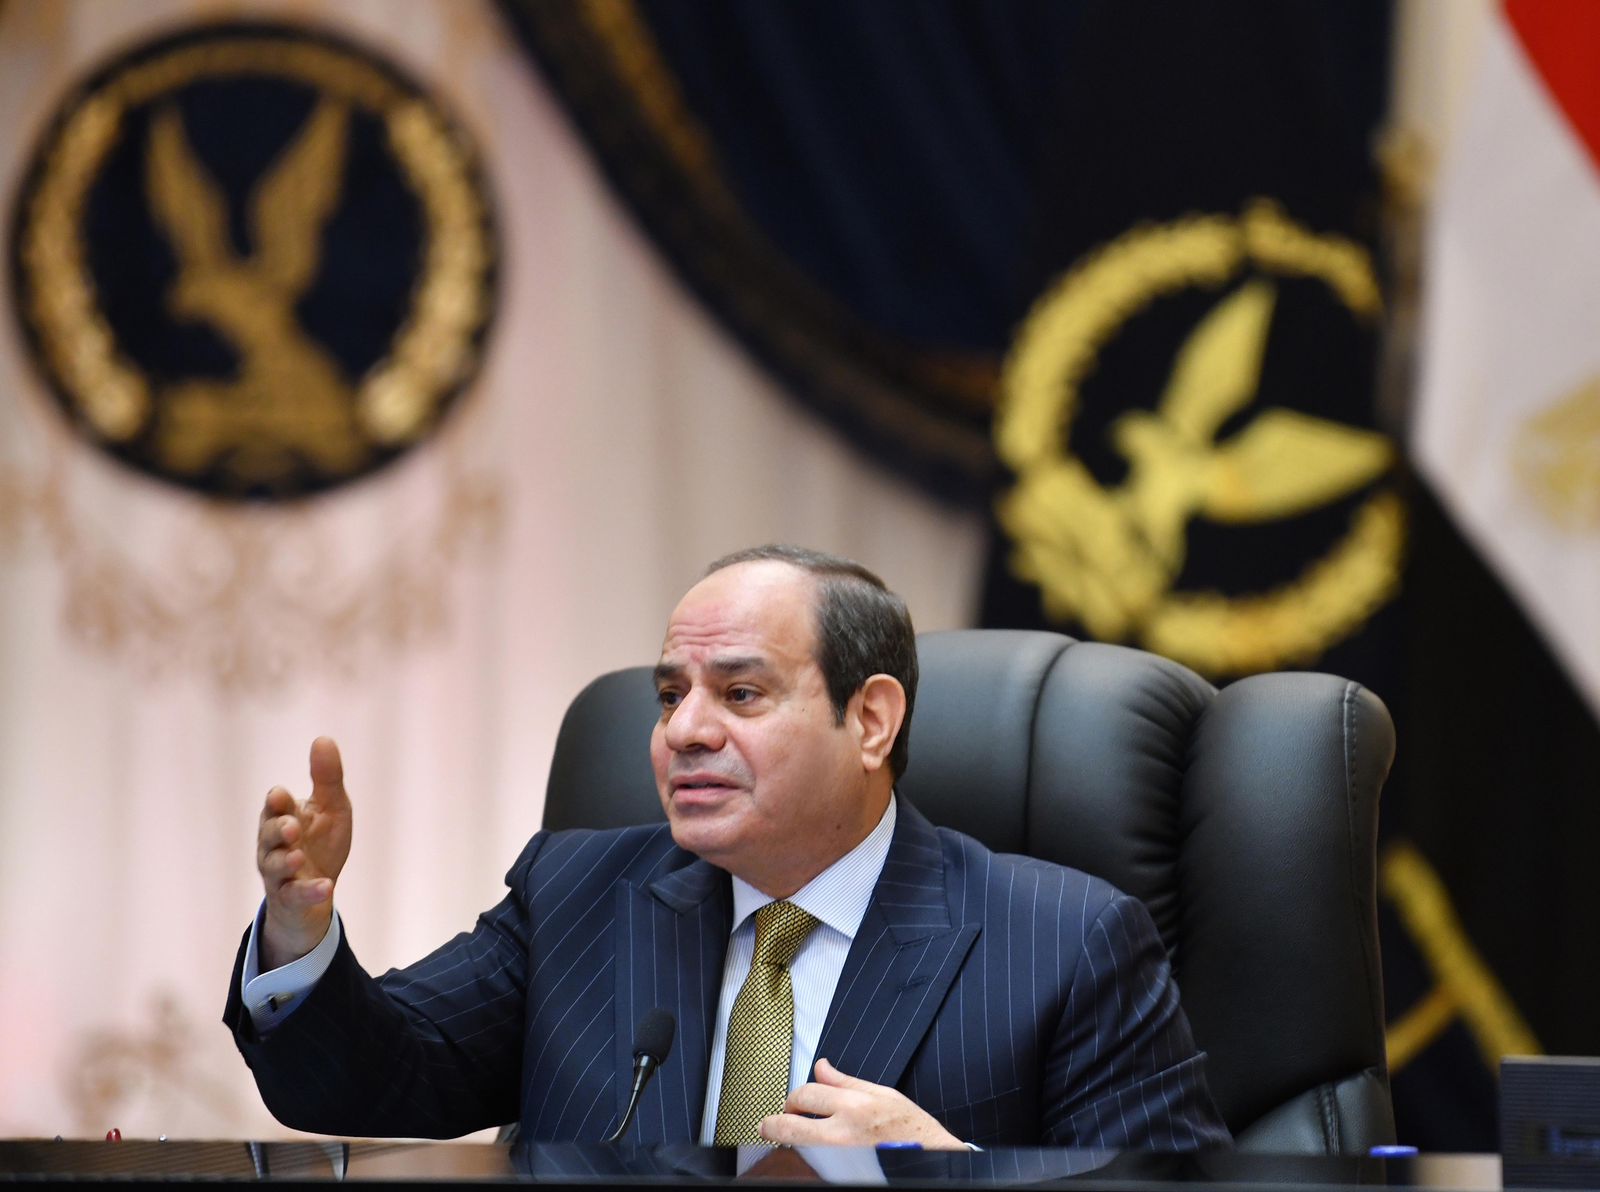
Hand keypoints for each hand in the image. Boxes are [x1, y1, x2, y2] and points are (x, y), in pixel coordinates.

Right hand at [257, 737, 352, 969]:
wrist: (318, 892)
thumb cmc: (320, 843)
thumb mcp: (331, 808)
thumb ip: (327, 778)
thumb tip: (323, 738)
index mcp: (283, 818)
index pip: (275, 807)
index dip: (277, 803)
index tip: (281, 796)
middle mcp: (274, 845)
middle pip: (268, 835)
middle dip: (278, 830)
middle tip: (291, 828)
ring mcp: (280, 873)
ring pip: (274, 866)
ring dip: (285, 861)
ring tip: (298, 857)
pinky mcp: (290, 898)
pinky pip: (296, 896)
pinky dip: (310, 891)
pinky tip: (327, 886)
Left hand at [758, 1058, 963, 1149]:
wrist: (933, 1160)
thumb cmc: (913, 1130)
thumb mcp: (883, 1094)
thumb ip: (846, 1082)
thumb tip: (821, 1067)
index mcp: (855, 1105)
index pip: (807, 1093)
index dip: (792, 1098)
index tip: (789, 1104)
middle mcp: (845, 1132)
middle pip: (790, 1125)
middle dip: (774, 1124)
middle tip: (771, 1125)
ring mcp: (841, 1157)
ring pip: (797, 1148)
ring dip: (790, 1142)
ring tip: (791, 1139)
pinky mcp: (842, 1172)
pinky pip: (814, 1164)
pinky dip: (807, 1158)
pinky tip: (810, 1154)